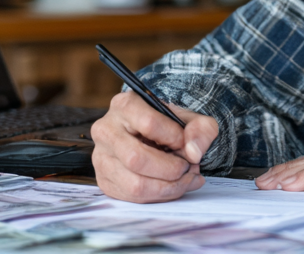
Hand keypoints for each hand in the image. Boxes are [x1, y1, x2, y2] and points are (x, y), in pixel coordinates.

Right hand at [90, 90, 218, 202]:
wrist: (154, 137)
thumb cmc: (169, 126)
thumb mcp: (191, 119)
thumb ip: (201, 129)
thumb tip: (193, 153)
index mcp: (125, 105)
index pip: (149, 123)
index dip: (175, 138)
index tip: (186, 143)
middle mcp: (106, 130)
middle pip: (137, 158)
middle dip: (171, 169)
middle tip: (189, 167)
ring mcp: (101, 157)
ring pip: (134, 184)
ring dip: (168, 187)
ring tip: (186, 179)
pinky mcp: (105, 180)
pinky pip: (133, 197)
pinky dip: (160, 196)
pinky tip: (174, 186)